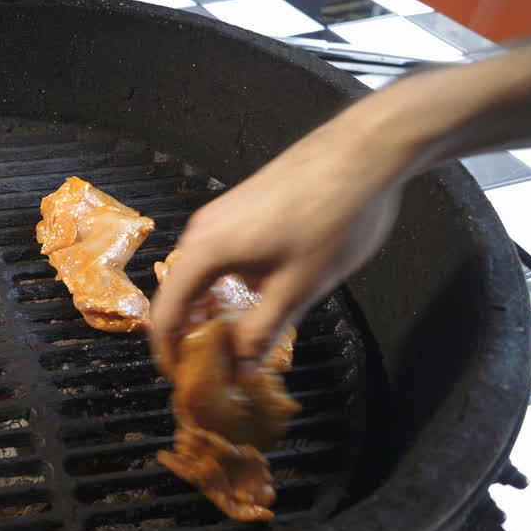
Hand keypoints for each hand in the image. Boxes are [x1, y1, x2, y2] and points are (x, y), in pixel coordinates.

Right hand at [148, 116, 406, 375]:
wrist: (364, 151)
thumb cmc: (331, 219)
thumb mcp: (299, 288)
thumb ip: (263, 331)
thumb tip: (241, 367)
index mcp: (205, 252)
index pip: (166, 312)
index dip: (168, 351)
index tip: (182, 379)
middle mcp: (201, 230)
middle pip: (179, 292)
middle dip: (190, 332)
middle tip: (212, 367)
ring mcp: (220, 214)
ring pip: (201, 273)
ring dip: (210, 307)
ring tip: (235, 339)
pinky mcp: (240, 205)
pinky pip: (218, 255)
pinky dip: (224, 284)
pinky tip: (257, 297)